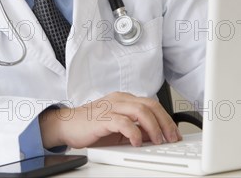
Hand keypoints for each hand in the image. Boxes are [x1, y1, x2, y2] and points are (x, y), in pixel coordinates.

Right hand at [39, 92, 181, 148]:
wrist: (66, 125)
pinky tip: (137, 142)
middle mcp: (119, 100)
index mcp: (124, 100)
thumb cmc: (90, 126)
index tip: (174, 133)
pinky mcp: (102, 118)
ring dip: (153, 127)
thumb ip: (135, 128)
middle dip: (165, 122)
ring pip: (140, 110)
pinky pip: (123, 122)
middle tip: (172, 137)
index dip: (166, 118)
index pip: (152, 104)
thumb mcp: (118, 128)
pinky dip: (134, 132)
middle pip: (150, 105)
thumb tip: (153, 135)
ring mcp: (111, 107)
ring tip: (158, 140)